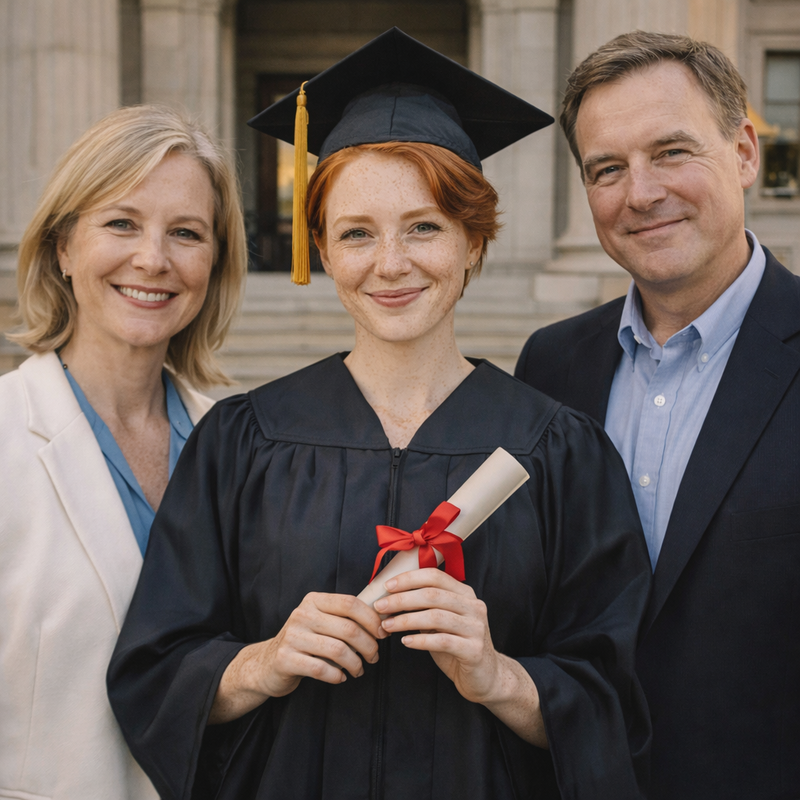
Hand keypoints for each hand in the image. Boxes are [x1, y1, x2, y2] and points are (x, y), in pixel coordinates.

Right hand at [209, 592, 386, 723]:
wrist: (267, 663)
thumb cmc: (305, 641)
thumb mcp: (321, 621)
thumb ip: (345, 617)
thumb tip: (382, 620)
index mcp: (314, 600)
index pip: (350, 603)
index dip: (371, 619)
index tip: (382, 634)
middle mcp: (302, 614)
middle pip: (348, 629)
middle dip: (368, 646)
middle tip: (374, 657)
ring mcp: (292, 636)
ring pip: (338, 650)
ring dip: (356, 664)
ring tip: (359, 670)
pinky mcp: (286, 659)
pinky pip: (322, 669)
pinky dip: (337, 676)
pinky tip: (341, 677)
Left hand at [374, 568, 500, 704]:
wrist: (485, 676)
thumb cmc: (457, 645)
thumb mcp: (442, 621)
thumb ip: (425, 607)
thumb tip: (392, 597)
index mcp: (465, 594)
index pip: (435, 576)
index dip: (409, 579)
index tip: (387, 586)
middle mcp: (473, 606)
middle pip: (432, 595)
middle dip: (402, 599)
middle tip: (380, 606)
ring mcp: (476, 628)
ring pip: (436, 617)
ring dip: (406, 620)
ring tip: (387, 625)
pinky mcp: (474, 650)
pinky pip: (443, 641)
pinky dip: (420, 640)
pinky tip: (405, 641)